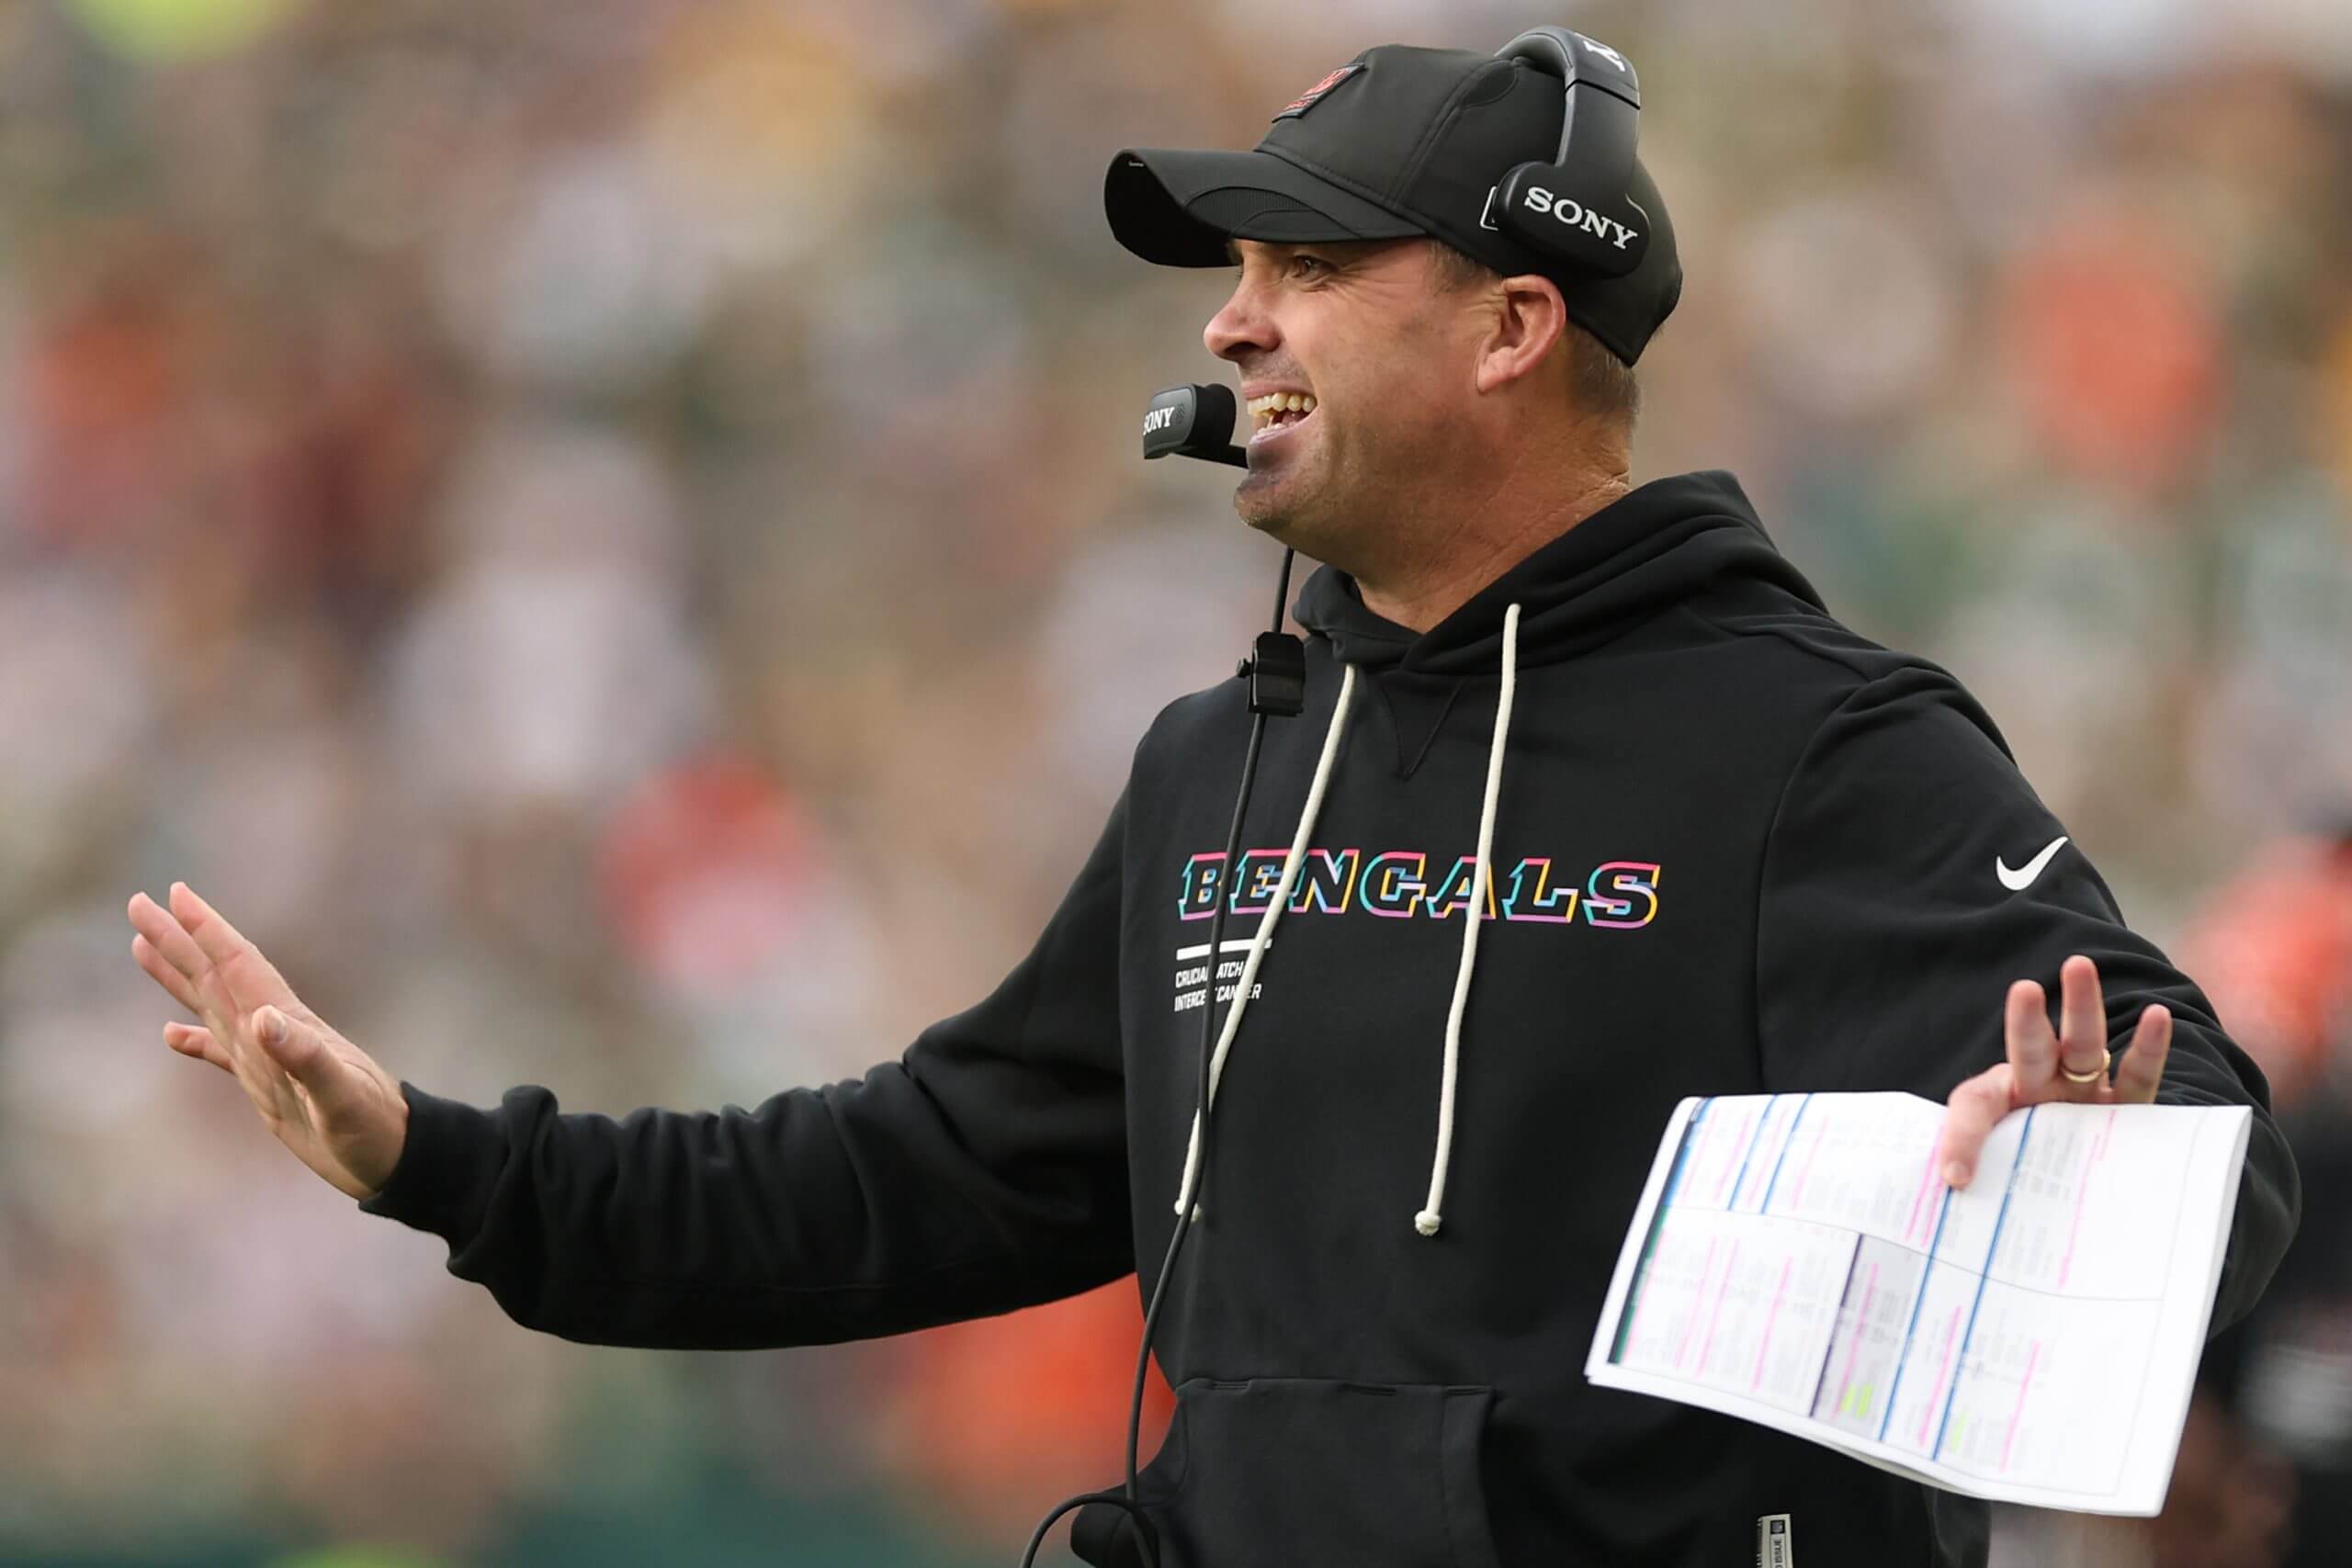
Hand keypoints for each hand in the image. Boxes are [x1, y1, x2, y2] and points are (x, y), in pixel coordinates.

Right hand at [128, 882, 407, 1198]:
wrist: (395, 1156)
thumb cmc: (374, 1127)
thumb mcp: (340, 1095)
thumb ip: (305, 1057)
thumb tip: (262, 1018)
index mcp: (288, 1024)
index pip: (239, 966)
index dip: (209, 930)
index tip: (177, 893)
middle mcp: (273, 1031)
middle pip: (215, 974)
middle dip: (177, 939)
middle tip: (138, 903)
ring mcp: (268, 1057)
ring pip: (211, 1004)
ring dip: (179, 976)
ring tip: (142, 946)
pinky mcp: (268, 1086)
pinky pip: (220, 1053)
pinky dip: (194, 1041)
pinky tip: (170, 1034)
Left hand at [1937, 953, 2169, 1187]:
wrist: (2067, 1189)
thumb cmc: (2022, 1176)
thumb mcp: (1996, 1180)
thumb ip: (1980, 1180)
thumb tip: (1956, 1194)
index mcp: (2001, 1103)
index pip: (1975, 1103)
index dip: (1962, 1136)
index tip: (1955, 1175)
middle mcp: (2043, 1089)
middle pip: (2033, 1049)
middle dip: (2025, 1020)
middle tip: (2022, 988)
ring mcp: (2086, 1093)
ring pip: (2084, 1047)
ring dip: (2082, 1008)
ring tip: (2079, 966)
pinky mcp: (2127, 1109)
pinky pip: (2138, 1076)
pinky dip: (2150, 1047)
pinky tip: (2159, 1016)